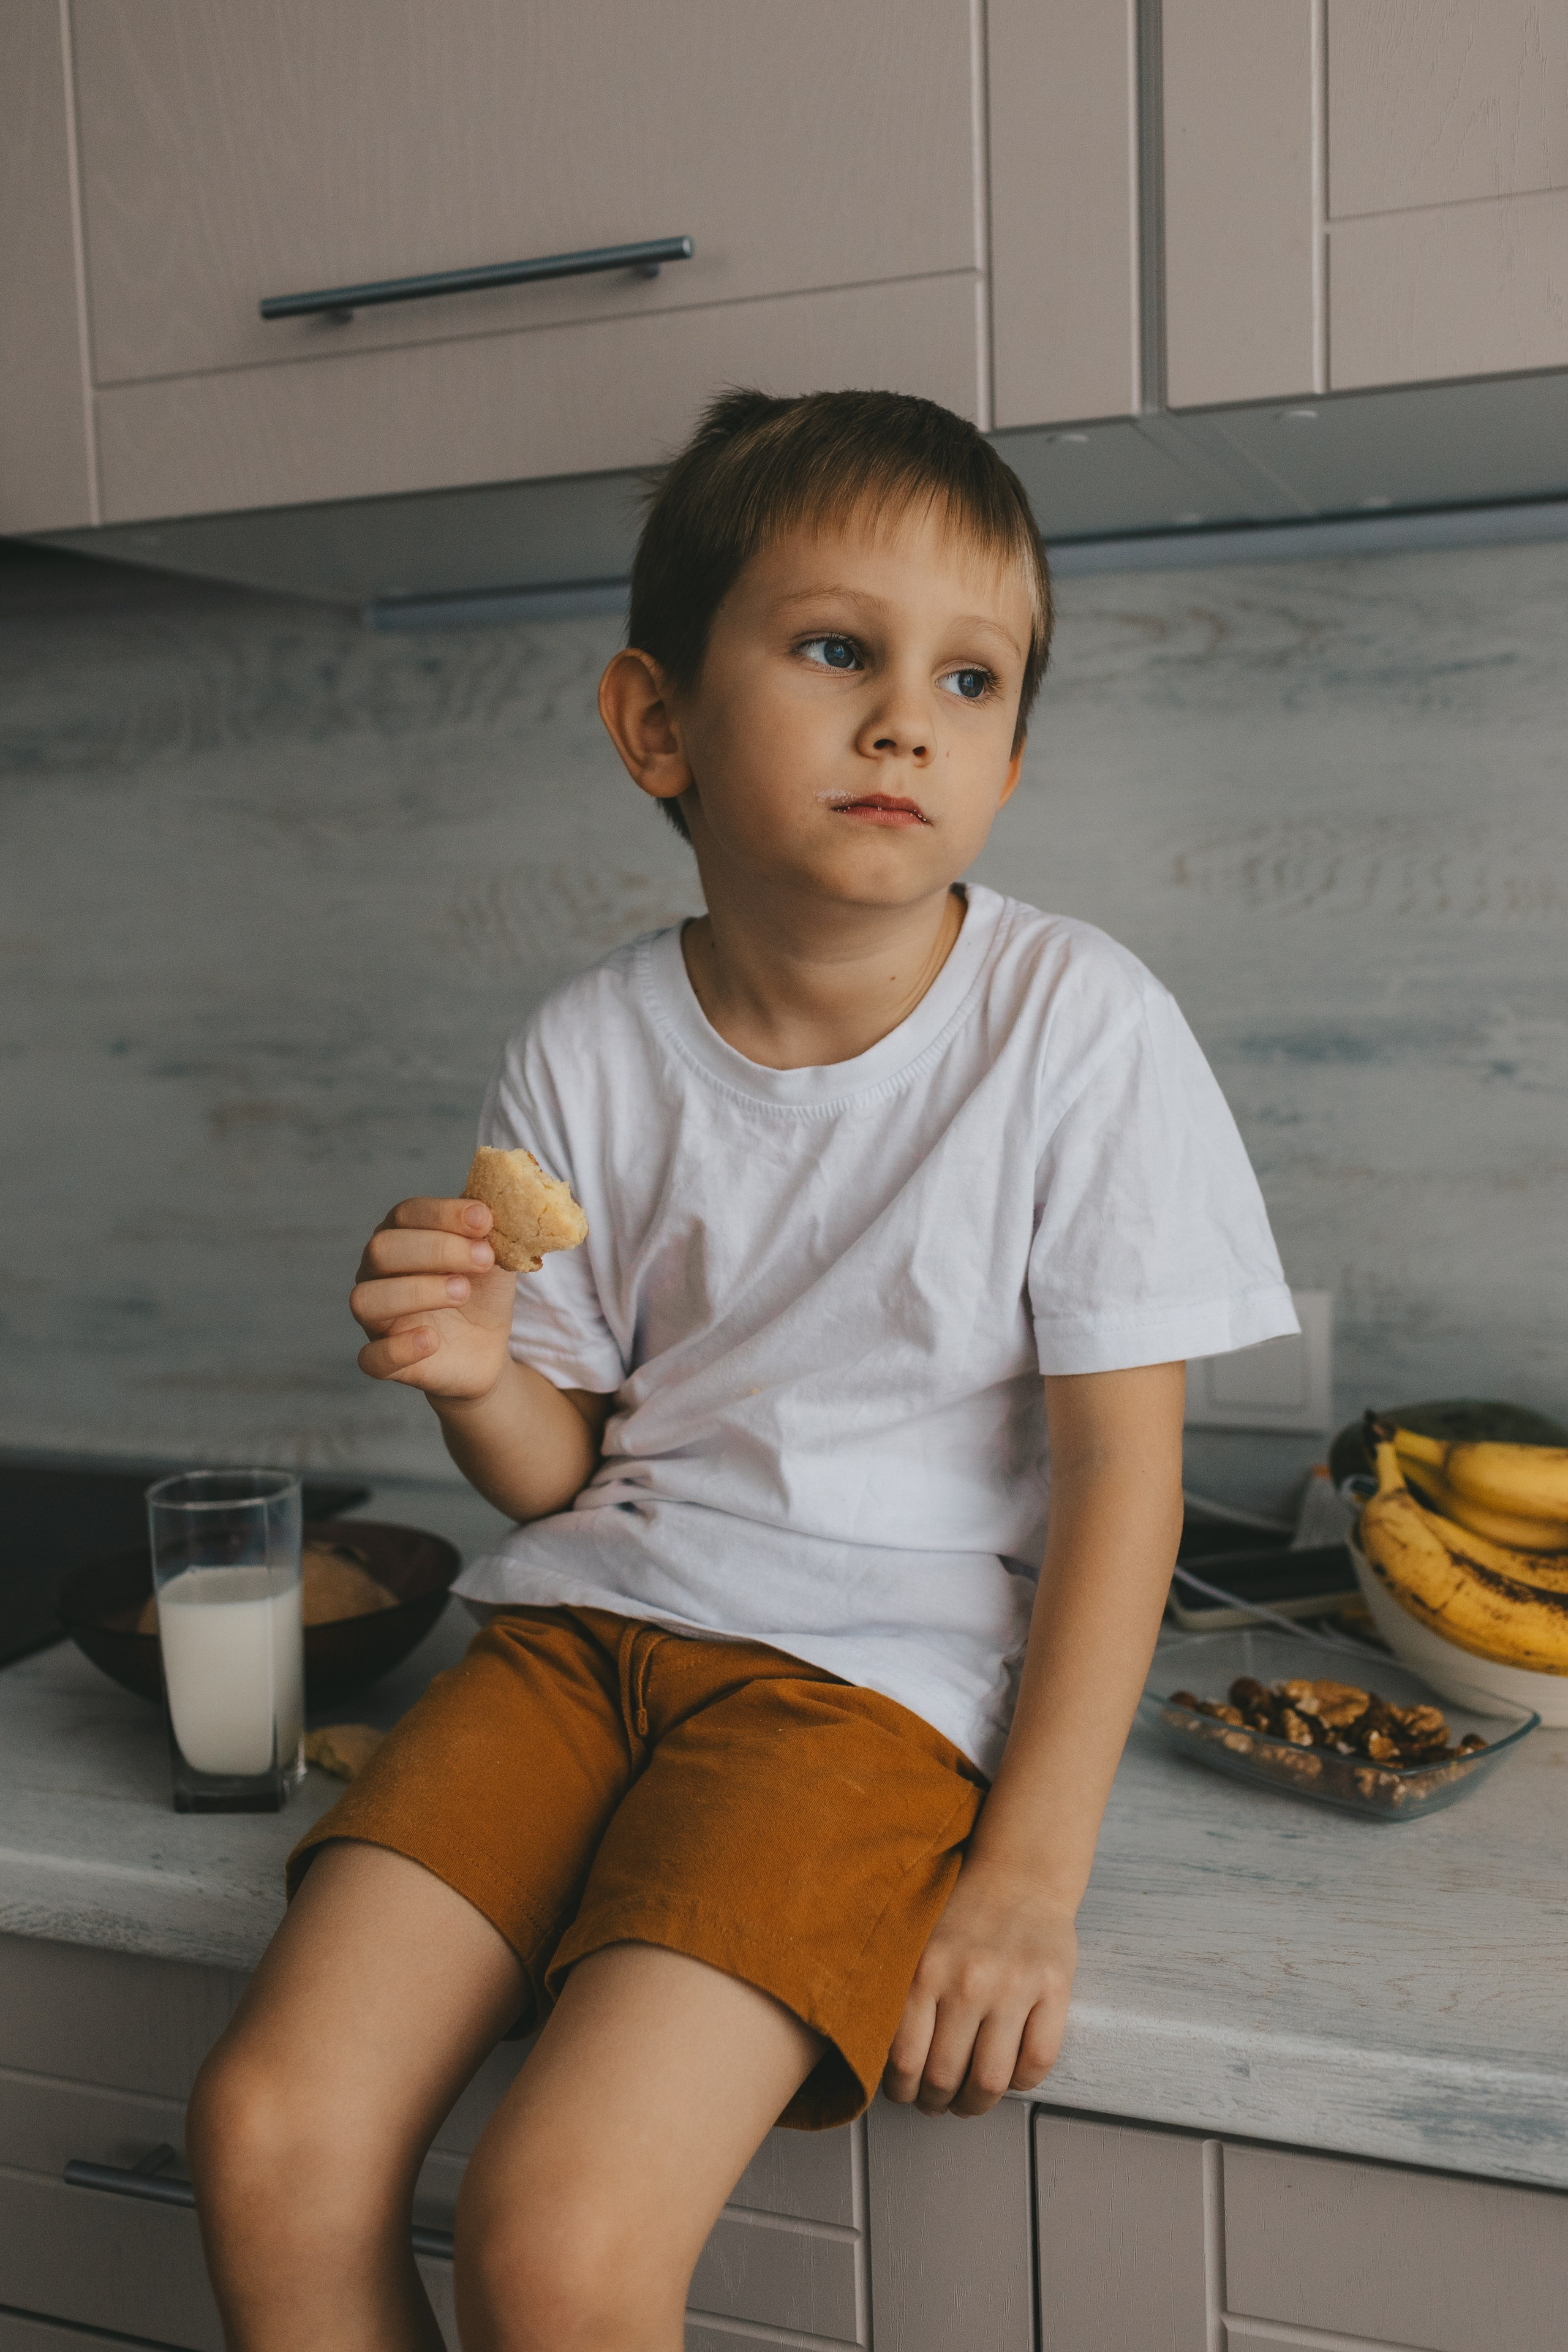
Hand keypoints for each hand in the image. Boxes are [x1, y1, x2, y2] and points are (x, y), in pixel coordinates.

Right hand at [350, 1198, 515, 1401]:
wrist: (486, 1347)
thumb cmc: (482, 1291)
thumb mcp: (497, 1254)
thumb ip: (496, 1224)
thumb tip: (516, 1191)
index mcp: (401, 1236)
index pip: (406, 1213)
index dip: (444, 1214)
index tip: (485, 1219)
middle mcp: (376, 1273)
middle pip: (382, 1250)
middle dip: (436, 1249)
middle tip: (484, 1259)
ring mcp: (376, 1317)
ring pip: (367, 1299)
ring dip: (417, 1291)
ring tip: (462, 1292)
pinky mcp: (382, 1359)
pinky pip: (371, 1357)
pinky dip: (399, 1348)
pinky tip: (432, 1339)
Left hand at [883, 1860, 1077, 2118]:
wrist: (1021, 1873)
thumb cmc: (964, 1913)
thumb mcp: (918, 1943)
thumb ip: (901, 1994)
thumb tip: (882, 2059)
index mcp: (925, 1969)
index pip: (904, 2059)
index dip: (901, 2089)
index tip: (904, 2092)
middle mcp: (968, 1980)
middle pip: (945, 2077)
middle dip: (937, 2101)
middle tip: (936, 2101)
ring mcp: (1014, 1986)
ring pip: (991, 2080)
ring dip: (977, 2103)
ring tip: (970, 2099)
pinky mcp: (1054, 1989)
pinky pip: (1036, 2063)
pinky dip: (1021, 2083)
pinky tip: (1009, 2075)